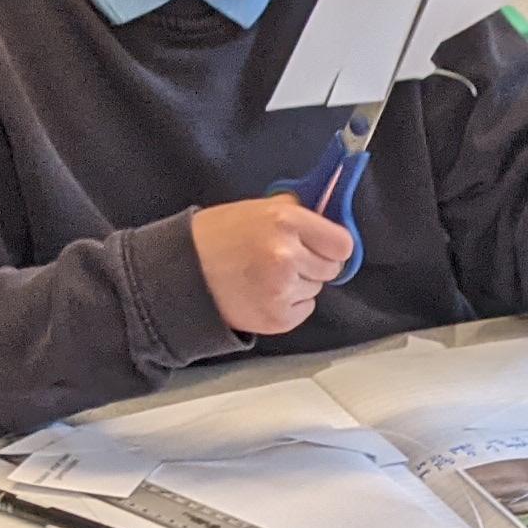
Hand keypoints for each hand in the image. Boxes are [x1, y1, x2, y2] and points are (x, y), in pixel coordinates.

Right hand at [189, 197, 355, 337]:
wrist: (185, 272)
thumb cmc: (220, 237)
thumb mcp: (259, 209)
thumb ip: (298, 211)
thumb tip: (331, 214)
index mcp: (285, 221)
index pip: (343, 243)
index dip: (334, 245)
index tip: (324, 246)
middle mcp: (286, 255)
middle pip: (332, 268)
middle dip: (314, 264)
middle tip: (284, 259)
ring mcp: (283, 289)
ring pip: (316, 289)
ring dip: (299, 284)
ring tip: (266, 275)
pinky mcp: (278, 317)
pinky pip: (305, 309)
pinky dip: (290, 304)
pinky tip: (263, 292)